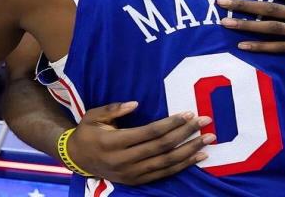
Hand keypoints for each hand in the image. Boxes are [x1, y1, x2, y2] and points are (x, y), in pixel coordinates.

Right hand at [67, 101, 214, 184]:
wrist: (77, 159)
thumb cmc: (88, 132)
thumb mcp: (94, 115)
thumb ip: (114, 109)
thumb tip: (135, 104)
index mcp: (114, 142)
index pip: (149, 132)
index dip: (171, 123)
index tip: (188, 113)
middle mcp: (125, 161)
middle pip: (162, 147)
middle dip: (186, 134)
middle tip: (206, 122)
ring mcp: (132, 174)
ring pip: (166, 163)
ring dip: (190, 151)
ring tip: (208, 140)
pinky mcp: (137, 181)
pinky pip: (164, 174)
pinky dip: (183, 166)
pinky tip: (197, 157)